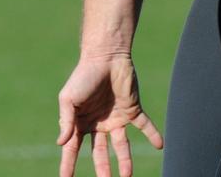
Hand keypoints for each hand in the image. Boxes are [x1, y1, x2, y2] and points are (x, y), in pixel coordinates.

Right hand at [57, 54, 161, 176]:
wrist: (105, 56)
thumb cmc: (83, 76)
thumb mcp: (68, 99)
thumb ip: (66, 121)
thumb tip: (61, 144)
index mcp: (80, 122)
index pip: (73, 148)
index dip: (68, 164)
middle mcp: (99, 123)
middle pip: (100, 152)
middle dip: (102, 169)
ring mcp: (116, 117)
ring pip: (122, 145)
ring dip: (125, 161)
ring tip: (127, 176)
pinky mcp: (133, 109)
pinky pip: (144, 126)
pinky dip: (153, 135)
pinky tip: (159, 145)